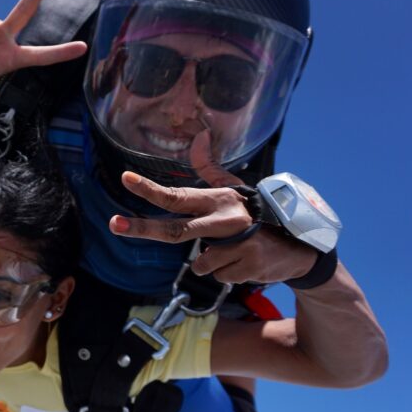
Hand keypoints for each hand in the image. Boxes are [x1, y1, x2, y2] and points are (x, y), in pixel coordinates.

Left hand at [108, 131, 317, 283]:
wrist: (297, 249)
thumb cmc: (257, 216)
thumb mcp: (235, 190)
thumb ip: (210, 168)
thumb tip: (199, 135)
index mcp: (218, 200)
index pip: (177, 195)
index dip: (149, 188)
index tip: (126, 178)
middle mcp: (225, 219)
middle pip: (174, 229)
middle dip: (142, 227)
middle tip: (113, 223)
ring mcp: (237, 243)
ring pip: (200, 262)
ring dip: (213, 261)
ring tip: (236, 251)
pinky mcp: (247, 265)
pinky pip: (219, 276)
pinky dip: (229, 273)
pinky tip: (247, 262)